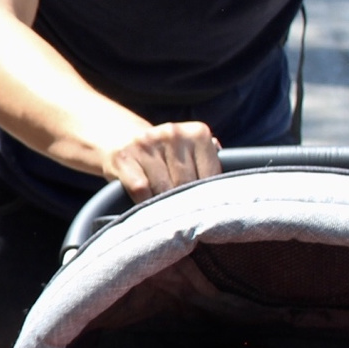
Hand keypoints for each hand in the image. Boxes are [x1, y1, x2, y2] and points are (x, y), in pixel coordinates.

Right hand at [103, 121, 219, 200]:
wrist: (119, 138)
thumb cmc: (163, 154)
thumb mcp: (189, 151)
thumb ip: (208, 164)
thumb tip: (229, 188)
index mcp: (197, 133)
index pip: (210, 174)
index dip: (206, 196)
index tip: (202, 208)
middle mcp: (173, 133)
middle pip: (187, 183)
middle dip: (184, 202)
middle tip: (182, 214)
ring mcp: (147, 144)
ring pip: (164, 188)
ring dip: (164, 203)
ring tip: (165, 210)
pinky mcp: (124, 157)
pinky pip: (141, 189)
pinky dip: (145, 201)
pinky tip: (147, 203)